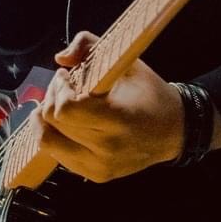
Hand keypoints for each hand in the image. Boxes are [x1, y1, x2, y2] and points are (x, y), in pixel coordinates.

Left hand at [37, 31, 185, 182]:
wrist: (173, 131)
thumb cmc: (149, 93)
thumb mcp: (127, 61)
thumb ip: (90, 46)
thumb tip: (61, 58)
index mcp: (118, 119)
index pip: (66, 110)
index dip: (59, 89)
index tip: (66, 76)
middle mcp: (107, 148)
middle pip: (53, 124)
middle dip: (51, 98)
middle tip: (62, 86)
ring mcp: (101, 166)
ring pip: (48, 142)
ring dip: (47, 120)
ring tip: (61, 104)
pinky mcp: (96, 175)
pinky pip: (59, 155)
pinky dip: (58, 136)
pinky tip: (71, 123)